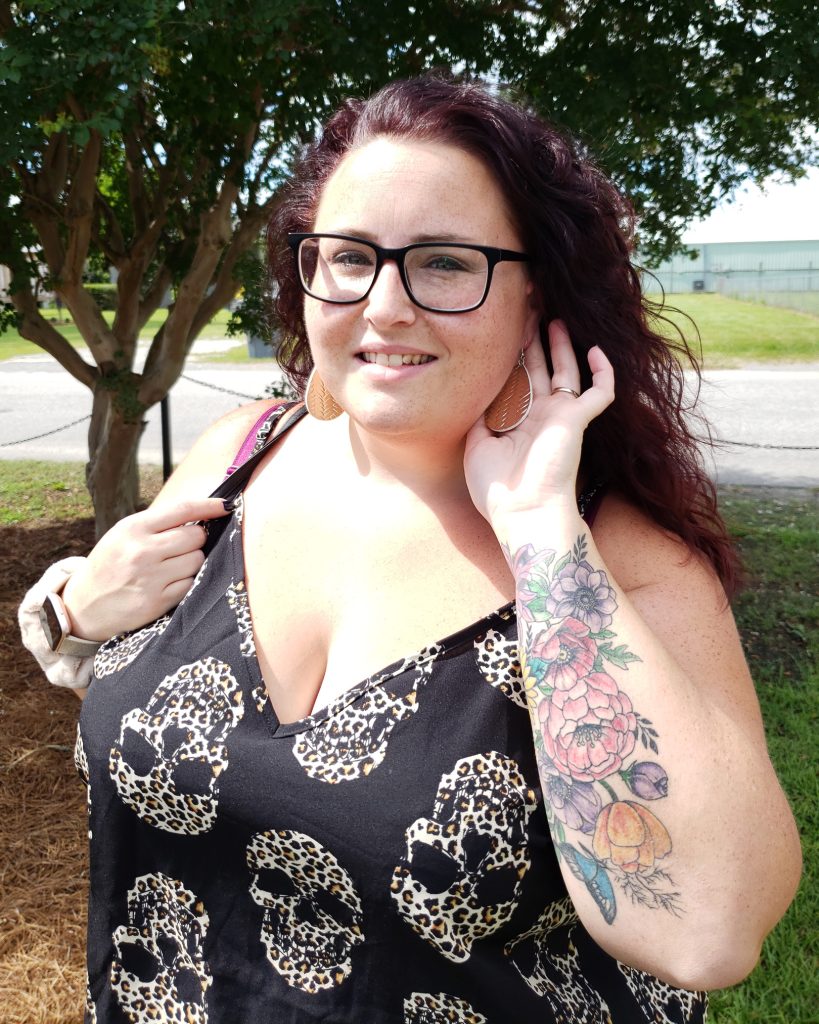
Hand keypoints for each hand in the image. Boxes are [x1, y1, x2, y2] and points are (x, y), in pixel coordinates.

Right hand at [61, 497, 229, 639]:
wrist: (83, 605)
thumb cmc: (110, 564)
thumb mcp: (124, 534)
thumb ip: (158, 524)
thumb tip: (200, 513)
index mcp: (134, 528)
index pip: (182, 509)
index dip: (209, 505)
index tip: (226, 505)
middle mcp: (142, 551)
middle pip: (196, 536)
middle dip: (195, 540)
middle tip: (180, 547)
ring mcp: (151, 577)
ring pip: (197, 560)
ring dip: (192, 562)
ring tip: (171, 567)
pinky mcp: (158, 601)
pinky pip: (191, 583)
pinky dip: (187, 581)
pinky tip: (169, 582)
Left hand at [464, 320, 613, 532]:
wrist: (524, 512)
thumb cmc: (497, 489)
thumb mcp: (476, 446)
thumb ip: (478, 417)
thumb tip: (476, 394)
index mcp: (515, 422)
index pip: (514, 380)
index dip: (510, 356)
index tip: (502, 330)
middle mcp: (539, 416)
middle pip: (538, 368)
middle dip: (533, 340)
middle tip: (529, 312)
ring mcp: (560, 417)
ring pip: (565, 371)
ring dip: (561, 345)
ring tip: (554, 318)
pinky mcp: (577, 421)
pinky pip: (599, 392)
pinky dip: (603, 372)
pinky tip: (597, 350)